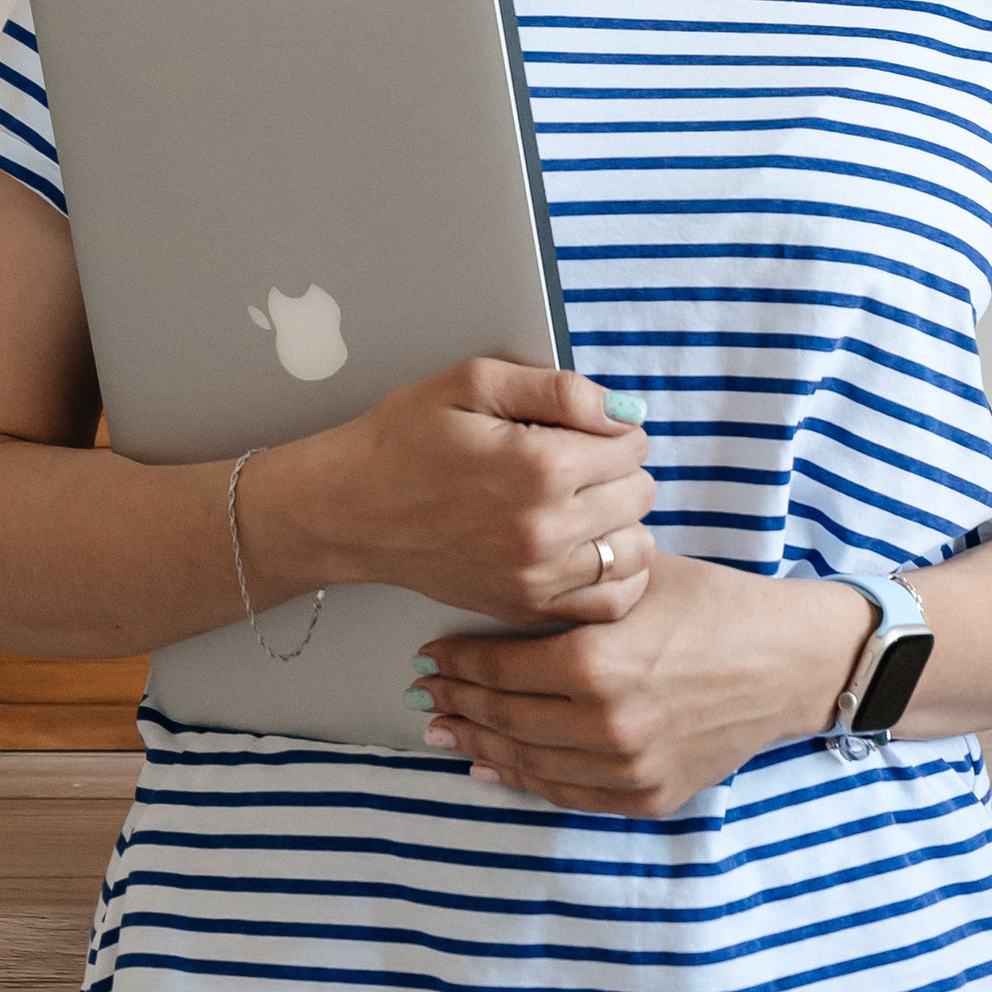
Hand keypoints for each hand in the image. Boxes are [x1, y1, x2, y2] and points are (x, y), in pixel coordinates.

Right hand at [247, 361, 655, 631]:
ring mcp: (538, 578)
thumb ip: (556, 388)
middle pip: (641, 495)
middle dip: (619, 471)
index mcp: (540, 466)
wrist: (350, 509)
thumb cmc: (404, 438)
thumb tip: (622, 410)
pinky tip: (586, 549)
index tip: (583, 428)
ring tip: (584, 505)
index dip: (614, 428)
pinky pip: (610, 602)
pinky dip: (613, 575)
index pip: (633, 445)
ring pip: (637, 551)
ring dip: (622, 523)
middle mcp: (547, 530)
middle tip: (577, 462)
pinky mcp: (526, 609)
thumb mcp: (472, 382)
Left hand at [412, 556, 871, 816]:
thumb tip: (500, 594)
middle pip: (504, 720)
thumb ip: (570, 594)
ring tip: (446, 732)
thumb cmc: (713, 605)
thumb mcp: (636, 580)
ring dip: (479, 747)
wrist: (789, 661)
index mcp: (597, 662)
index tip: (429, 656)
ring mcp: (628, 767)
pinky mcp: (649, 795)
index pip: (498, 670)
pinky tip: (494, 768)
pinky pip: (569, 793)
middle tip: (425, 697)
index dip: (455, 664)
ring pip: (528, 763)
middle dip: (457, 706)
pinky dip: (525, 780)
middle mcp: (606, 723)